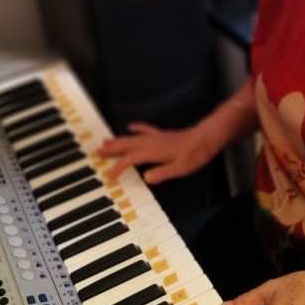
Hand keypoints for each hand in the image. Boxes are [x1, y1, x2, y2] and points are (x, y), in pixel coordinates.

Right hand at [97, 121, 217, 183]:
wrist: (207, 138)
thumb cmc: (196, 154)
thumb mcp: (181, 168)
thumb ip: (163, 173)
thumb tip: (146, 178)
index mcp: (155, 151)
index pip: (131, 159)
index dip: (119, 167)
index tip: (110, 175)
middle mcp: (153, 142)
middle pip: (127, 145)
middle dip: (112, 149)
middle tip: (97, 152)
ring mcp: (157, 137)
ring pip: (132, 138)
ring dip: (118, 140)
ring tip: (105, 141)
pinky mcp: (162, 135)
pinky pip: (145, 130)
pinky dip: (136, 128)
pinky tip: (131, 126)